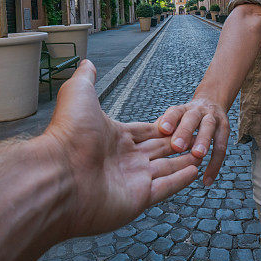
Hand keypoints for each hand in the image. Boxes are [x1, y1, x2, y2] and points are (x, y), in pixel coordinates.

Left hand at [43, 60, 200, 237]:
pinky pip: (165, 188)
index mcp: (114, 137)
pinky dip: (180, 181)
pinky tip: (196, 172)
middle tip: (197, 139)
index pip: (145, 132)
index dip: (162, 127)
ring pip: (165, 169)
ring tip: (202, 155)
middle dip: (177, 144)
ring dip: (183, 162)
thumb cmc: (67, 133)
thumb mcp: (78, 93)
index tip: (180, 122)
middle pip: (158, 150)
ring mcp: (131, 181)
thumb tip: (87, 61)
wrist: (58, 174)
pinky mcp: (137, 199)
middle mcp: (123, 159)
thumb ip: (86, 78)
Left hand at [156, 98, 229, 186]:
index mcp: (183, 109)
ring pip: (209, 129)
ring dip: (203, 142)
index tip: (163, 129)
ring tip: (197, 157)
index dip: (170, 120)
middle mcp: (198, 111)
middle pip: (192, 118)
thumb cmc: (185, 117)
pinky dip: (214, 165)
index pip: (175, 112)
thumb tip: (143, 144)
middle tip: (177, 146)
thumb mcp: (174, 118)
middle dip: (185, 131)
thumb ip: (162, 129)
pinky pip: (221, 148)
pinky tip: (207, 180)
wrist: (211, 102)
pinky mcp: (224, 130)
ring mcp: (213, 119)